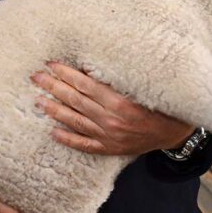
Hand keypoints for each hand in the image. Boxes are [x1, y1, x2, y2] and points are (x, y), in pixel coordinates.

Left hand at [32, 62, 193, 155]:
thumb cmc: (159, 102)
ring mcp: (109, 136)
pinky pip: (84, 145)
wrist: (175, 132)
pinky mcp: (110, 148)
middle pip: (75, 100)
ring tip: (38, 101)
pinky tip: (53, 132)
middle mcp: (111, 119)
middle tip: (36, 76)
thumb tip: (87, 66)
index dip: (66, 73)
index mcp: (119, 101)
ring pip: (75, 121)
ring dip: (54, 110)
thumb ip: (116, 78)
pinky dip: (68, 139)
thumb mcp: (140, 85)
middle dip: (54, 87)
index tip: (51, 64)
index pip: (85, 84)